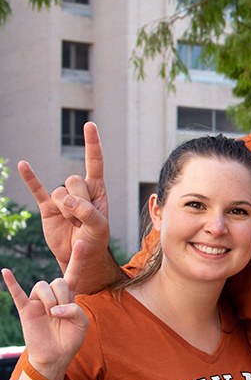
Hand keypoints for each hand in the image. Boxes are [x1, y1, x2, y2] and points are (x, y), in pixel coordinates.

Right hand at [2, 241, 89, 379]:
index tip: (82, 242)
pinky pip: (17, 293)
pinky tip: (5, 271)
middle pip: (58, 281)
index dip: (77, 258)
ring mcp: (38, 301)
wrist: (55, 356)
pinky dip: (11, 283)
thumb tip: (54, 309)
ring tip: (51, 314)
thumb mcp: (82, 324)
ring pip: (43, 286)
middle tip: (61, 313)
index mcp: (69, 296)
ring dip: (50, 300)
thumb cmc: (70, 339)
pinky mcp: (26, 309)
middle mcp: (53, 295)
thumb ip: (75, 311)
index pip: (73, 273)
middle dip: (62, 296)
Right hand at [18, 122, 109, 270]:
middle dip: (79, 201)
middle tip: (84, 219)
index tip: (89, 125)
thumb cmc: (95, 239)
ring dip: (67, 211)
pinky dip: (30, 178)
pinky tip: (23, 165)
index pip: (94, 162)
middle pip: (74, 180)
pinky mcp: (47, 207)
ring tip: (74, 224)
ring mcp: (62, 198)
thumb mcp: (100, 227)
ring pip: (59, 193)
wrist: (79, 254)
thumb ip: (88, 213)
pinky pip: (37, 190)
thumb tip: (66, 200)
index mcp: (97, 189)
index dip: (92, 144)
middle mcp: (79, 190)